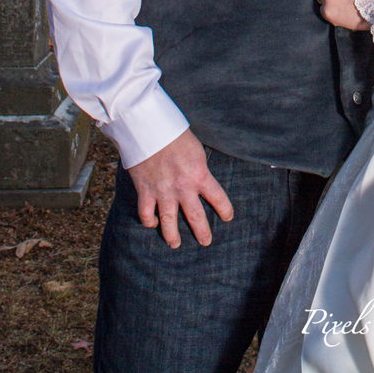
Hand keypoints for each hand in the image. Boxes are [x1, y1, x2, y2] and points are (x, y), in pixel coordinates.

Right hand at [128, 128, 232, 248]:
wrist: (149, 128)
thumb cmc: (174, 133)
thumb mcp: (196, 149)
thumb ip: (199, 167)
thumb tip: (200, 179)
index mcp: (199, 174)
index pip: (218, 198)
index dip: (225, 209)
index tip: (228, 217)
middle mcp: (183, 188)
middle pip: (195, 217)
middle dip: (202, 232)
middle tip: (206, 242)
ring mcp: (163, 192)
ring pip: (169, 223)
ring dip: (172, 236)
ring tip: (175, 244)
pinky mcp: (145, 191)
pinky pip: (146, 213)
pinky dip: (149, 221)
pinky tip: (153, 223)